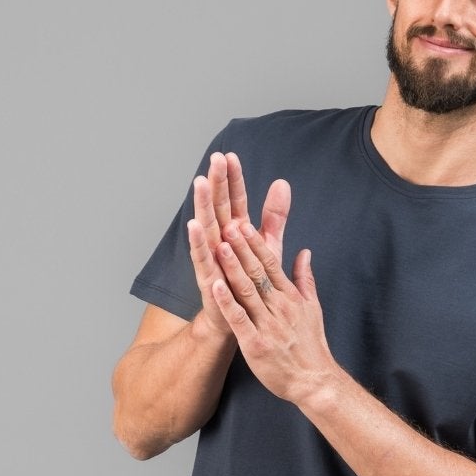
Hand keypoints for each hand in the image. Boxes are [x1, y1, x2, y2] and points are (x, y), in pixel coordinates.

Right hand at [188, 151, 289, 340]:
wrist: (240, 320)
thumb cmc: (250, 281)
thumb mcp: (267, 245)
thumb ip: (273, 216)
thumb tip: (282, 183)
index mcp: (236, 231)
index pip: (235, 199)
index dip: (233, 179)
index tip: (231, 155)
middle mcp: (220, 240)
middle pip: (218, 206)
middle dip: (216, 182)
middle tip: (215, 158)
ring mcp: (212, 258)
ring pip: (207, 226)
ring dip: (202, 204)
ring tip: (199, 182)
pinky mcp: (208, 279)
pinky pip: (202, 258)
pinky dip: (198, 243)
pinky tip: (193, 225)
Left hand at [210, 216, 339, 406]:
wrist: (315, 382)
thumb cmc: (311, 347)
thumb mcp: (313, 308)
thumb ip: (306, 279)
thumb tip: (304, 253)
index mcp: (290, 297)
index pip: (271, 264)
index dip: (255, 243)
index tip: (242, 223)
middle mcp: (279, 307)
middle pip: (257, 272)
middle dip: (241, 248)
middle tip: (226, 224)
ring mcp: (267, 325)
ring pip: (247, 291)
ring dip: (232, 268)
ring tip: (219, 246)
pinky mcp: (256, 345)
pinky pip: (239, 320)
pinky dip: (227, 303)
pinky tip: (215, 286)